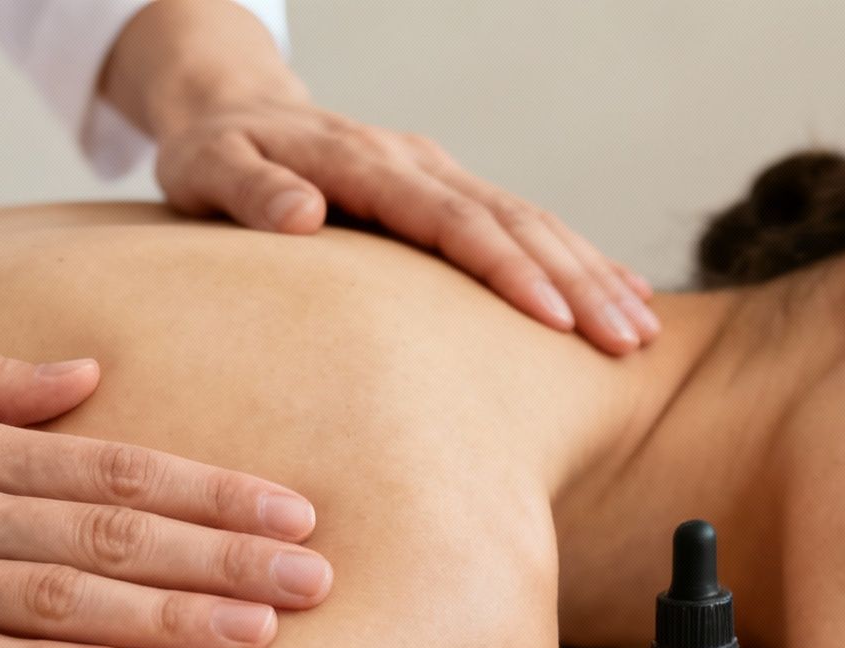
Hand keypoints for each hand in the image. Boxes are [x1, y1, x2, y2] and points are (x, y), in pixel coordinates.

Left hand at [153, 98, 659, 355]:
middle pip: (510, 220)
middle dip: (575, 282)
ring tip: (639, 330)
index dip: (504, 267)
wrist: (231, 110)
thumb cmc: (211, 154)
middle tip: (625, 340)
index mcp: (361, 162)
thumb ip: (249, 192)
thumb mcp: (206, 169)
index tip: (552, 318)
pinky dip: (576, 258)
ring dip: (590, 273)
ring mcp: (437, 172)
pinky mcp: (447, 189)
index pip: (448, 219)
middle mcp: (414, 162)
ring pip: (531, 220)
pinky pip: (523, 222)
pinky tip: (622, 291)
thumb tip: (303, 215)